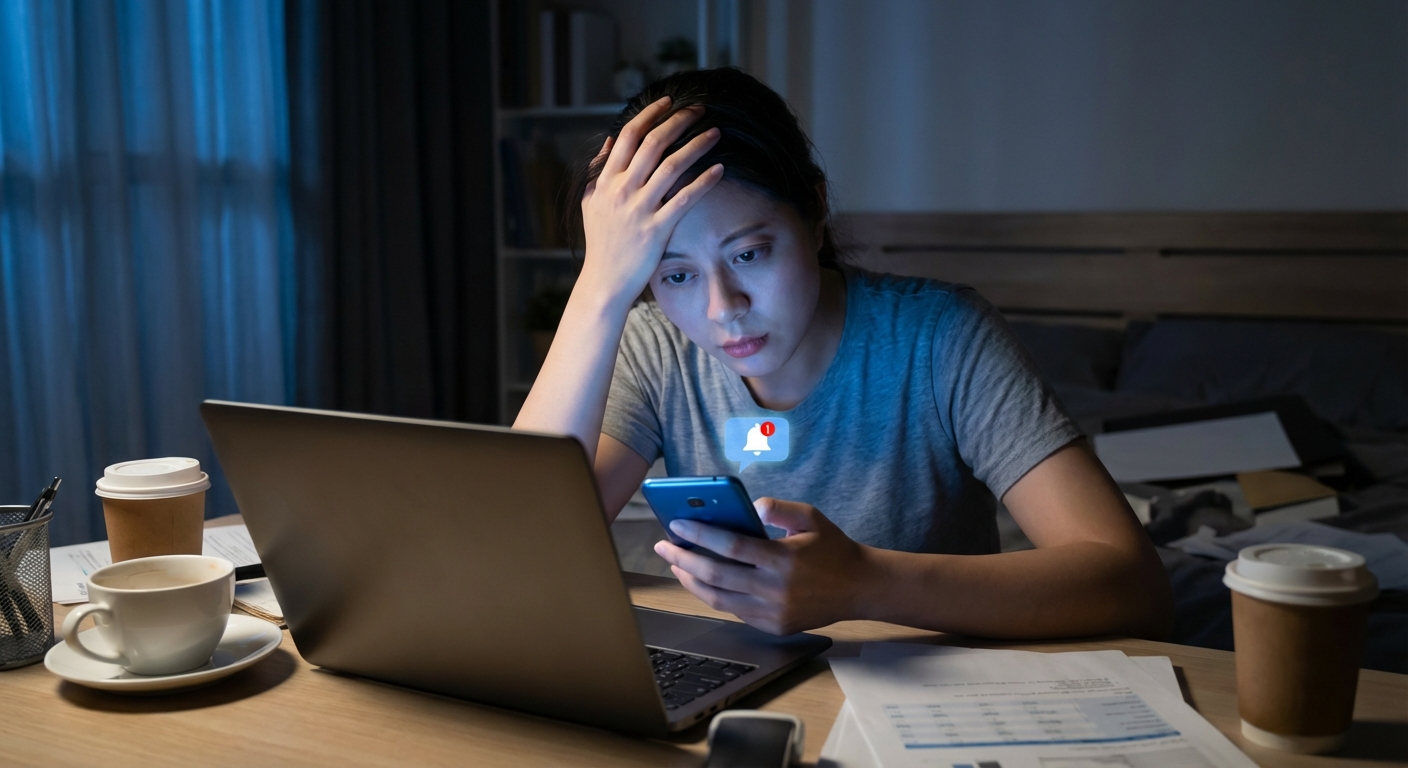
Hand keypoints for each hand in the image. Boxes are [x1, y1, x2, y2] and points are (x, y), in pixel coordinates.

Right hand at [578, 96, 723, 307]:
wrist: (604, 282)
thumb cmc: (601, 244)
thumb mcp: (592, 203)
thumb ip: (598, 171)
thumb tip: (610, 141)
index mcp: (606, 180)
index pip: (629, 135)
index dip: (650, 114)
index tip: (669, 101)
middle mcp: (621, 190)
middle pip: (653, 143)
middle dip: (679, 121)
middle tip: (700, 109)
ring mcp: (638, 209)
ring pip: (671, 166)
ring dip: (696, 145)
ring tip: (716, 132)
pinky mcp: (655, 230)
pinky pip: (684, 199)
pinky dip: (703, 182)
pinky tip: (720, 170)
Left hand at [653, 498, 874, 634]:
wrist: (858, 589)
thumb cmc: (832, 548)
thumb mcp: (811, 517)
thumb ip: (778, 508)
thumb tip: (749, 506)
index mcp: (783, 558)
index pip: (731, 546)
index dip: (700, 535)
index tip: (677, 525)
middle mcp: (775, 589)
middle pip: (716, 575)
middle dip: (683, 559)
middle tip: (664, 545)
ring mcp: (773, 613)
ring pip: (718, 599)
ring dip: (691, 581)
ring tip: (676, 564)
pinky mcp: (773, 627)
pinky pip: (734, 612)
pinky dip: (714, 596)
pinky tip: (702, 581)